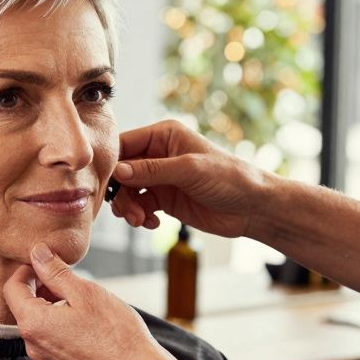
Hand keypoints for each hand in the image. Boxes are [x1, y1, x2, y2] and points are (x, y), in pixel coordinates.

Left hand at [3, 242, 184, 359]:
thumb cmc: (117, 334)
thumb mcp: (85, 292)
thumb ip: (55, 272)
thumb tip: (37, 253)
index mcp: (34, 323)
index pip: (12, 288)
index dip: (26, 271)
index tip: (46, 264)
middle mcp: (33, 346)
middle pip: (23, 307)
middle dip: (40, 288)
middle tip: (67, 280)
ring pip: (39, 326)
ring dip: (51, 308)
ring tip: (80, 302)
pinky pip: (52, 343)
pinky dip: (61, 328)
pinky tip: (86, 324)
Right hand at [110, 119, 271, 237]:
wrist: (253, 208)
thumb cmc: (230, 178)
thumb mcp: (189, 170)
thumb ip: (152, 170)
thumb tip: (118, 171)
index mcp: (164, 135)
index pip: (124, 144)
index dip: (112, 164)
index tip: (107, 185)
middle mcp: (158, 154)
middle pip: (122, 171)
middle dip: (121, 193)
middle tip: (127, 212)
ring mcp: (161, 177)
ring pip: (128, 191)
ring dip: (129, 207)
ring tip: (140, 220)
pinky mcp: (164, 199)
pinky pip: (140, 206)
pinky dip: (140, 216)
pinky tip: (153, 224)